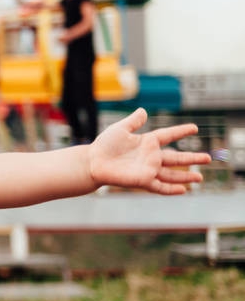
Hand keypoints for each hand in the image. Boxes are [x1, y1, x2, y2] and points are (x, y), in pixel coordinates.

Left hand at [87, 108, 210, 194]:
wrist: (92, 162)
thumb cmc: (104, 145)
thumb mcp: (120, 129)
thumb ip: (133, 121)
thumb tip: (143, 110)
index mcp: (146, 142)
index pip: (168, 135)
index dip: (181, 131)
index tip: (194, 128)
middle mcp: (150, 157)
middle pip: (176, 157)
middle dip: (192, 158)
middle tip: (208, 158)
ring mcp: (148, 169)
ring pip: (171, 174)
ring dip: (186, 176)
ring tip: (200, 177)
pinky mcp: (142, 181)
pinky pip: (160, 186)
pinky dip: (171, 189)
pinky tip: (184, 190)